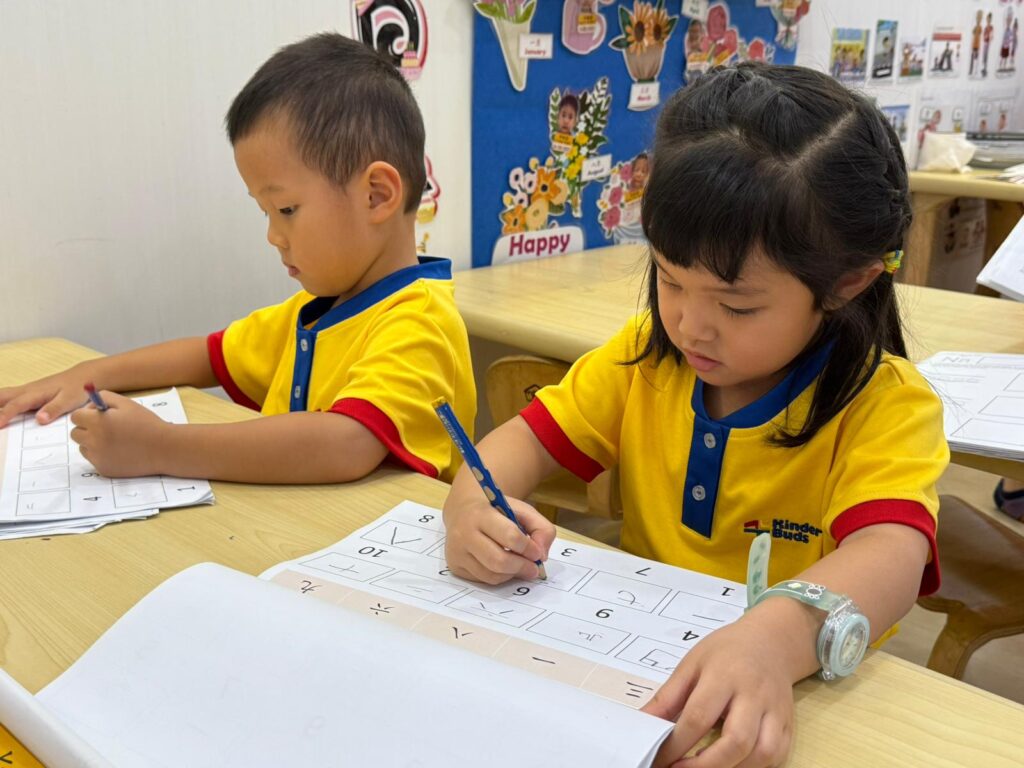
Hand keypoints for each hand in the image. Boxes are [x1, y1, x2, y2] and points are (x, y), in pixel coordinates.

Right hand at [0, 364, 100, 427]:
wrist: (83, 376)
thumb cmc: (76, 388)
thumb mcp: (69, 400)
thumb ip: (54, 409)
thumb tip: (39, 420)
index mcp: (35, 393)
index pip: (16, 405)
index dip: (5, 415)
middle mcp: (28, 390)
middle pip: (3, 396)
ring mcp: (28, 391)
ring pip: (5, 396)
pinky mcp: (31, 394)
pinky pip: (12, 398)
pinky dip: (3, 404)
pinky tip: (2, 413)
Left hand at [70, 392, 171, 476]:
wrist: (164, 448)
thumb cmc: (146, 423)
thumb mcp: (126, 403)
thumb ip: (104, 398)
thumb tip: (88, 407)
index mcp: (98, 422)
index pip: (75, 417)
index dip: (87, 414)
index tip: (98, 415)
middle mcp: (94, 441)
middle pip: (75, 433)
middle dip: (86, 428)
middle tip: (104, 427)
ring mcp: (98, 457)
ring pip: (83, 446)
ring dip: (92, 442)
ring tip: (114, 439)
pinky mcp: (103, 469)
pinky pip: (94, 459)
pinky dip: (102, 454)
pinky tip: (119, 451)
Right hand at [443, 497, 555, 583]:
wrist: (463, 510)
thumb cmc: (496, 510)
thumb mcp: (522, 510)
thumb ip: (541, 528)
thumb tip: (542, 555)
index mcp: (481, 514)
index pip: (509, 536)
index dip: (528, 548)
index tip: (538, 553)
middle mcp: (464, 533)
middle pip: (498, 561)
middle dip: (521, 567)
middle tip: (534, 569)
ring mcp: (456, 552)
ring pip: (491, 575)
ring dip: (512, 574)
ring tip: (520, 566)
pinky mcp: (455, 566)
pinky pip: (483, 579)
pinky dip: (499, 577)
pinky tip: (504, 567)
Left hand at [642, 612, 799, 767]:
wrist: (770, 641)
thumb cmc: (726, 652)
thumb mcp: (692, 663)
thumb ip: (667, 696)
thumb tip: (642, 721)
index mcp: (724, 675)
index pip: (699, 716)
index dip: (677, 744)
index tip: (660, 759)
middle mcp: (753, 695)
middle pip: (736, 740)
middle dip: (706, 765)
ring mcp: (775, 711)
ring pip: (762, 753)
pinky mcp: (788, 725)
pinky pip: (777, 756)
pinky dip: (755, 767)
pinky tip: (733, 765)